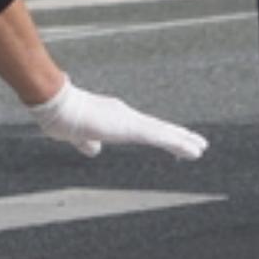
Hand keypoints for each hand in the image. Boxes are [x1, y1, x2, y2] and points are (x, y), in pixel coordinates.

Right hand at [29, 78, 206, 160]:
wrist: (57, 107)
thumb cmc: (62, 118)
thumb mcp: (77, 136)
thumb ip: (86, 142)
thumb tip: (93, 151)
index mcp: (114, 118)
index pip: (142, 129)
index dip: (158, 135)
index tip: (171, 142)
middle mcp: (126, 116)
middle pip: (158, 127)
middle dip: (178, 136)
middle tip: (198, 143)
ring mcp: (130, 121)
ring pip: (163, 132)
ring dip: (183, 140)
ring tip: (201, 148)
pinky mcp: (132, 127)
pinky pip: (161, 137)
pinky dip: (178, 143)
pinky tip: (190, 150)